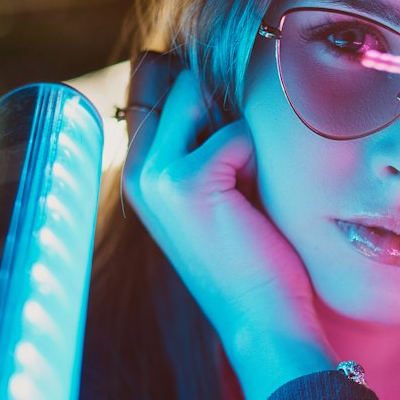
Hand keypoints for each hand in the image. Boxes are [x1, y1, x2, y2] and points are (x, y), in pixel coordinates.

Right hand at [122, 52, 335, 399]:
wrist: (261, 318)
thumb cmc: (251, 259)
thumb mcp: (218, 195)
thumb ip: (203, 143)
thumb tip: (218, 81)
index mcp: (140, 173)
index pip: (149, 87)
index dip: (194, 82)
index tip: (231, 114)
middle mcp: (138, 170)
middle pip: (177, 82)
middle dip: (225, 103)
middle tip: (247, 162)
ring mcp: (157, 174)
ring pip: (202, 97)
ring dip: (241, 130)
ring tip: (250, 185)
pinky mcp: (189, 179)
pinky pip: (239, 133)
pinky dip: (259, 159)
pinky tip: (255, 201)